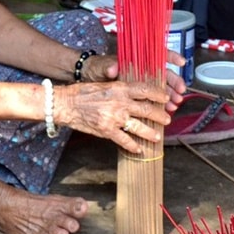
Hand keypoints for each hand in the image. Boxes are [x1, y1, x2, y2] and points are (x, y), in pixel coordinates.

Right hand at [58, 78, 172, 153]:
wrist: (66, 104)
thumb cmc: (83, 92)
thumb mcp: (105, 84)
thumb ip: (121, 89)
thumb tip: (137, 94)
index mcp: (120, 88)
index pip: (145, 90)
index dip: (159, 94)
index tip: (166, 98)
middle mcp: (120, 103)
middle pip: (147, 110)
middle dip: (160, 116)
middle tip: (167, 119)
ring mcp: (114, 118)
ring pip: (139, 127)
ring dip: (150, 133)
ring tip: (157, 136)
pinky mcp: (107, 131)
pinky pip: (124, 141)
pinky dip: (133, 146)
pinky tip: (138, 150)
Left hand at [81, 50, 184, 107]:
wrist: (86, 80)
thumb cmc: (94, 70)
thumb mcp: (99, 67)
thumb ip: (107, 67)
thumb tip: (112, 68)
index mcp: (134, 60)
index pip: (156, 54)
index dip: (170, 56)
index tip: (181, 62)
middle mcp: (140, 70)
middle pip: (163, 73)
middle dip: (174, 82)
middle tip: (180, 92)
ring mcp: (139, 83)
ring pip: (160, 87)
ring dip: (170, 96)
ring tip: (175, 104)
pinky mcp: (137, 95)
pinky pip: (153, 99)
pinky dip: (160, 105)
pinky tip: (167, 110)